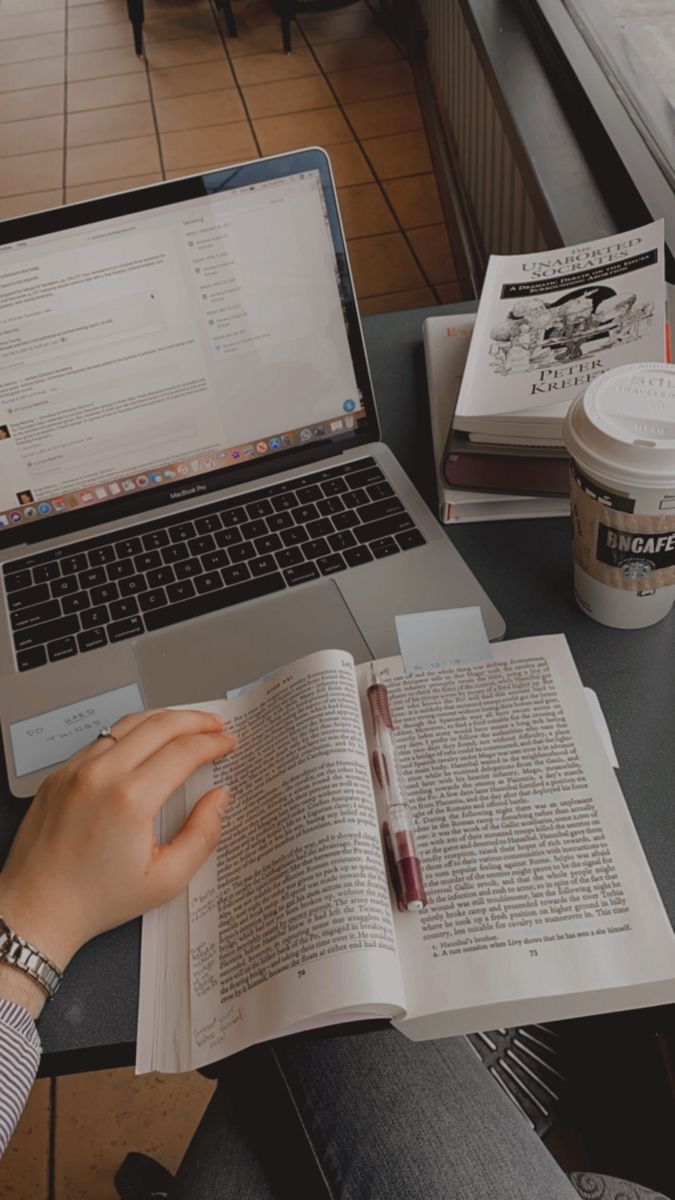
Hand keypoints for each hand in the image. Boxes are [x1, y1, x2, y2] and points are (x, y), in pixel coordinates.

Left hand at [0, 709, 235, 1006]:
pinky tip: (146, 741)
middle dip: (195, 720)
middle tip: (216, 724)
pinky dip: (132, 732)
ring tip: (187, 723)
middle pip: (159, 725)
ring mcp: (75, 769)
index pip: (183, 751)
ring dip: (164, 719)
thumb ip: (203, 835)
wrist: (36, 909)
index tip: (228, 743)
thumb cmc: (97, 899)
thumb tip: (219, 797)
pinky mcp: (59, 773)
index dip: (213, 743)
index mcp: (130, 799)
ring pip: (128, 723)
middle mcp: (100, 774)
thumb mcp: (165, 880)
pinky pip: (102, 739)